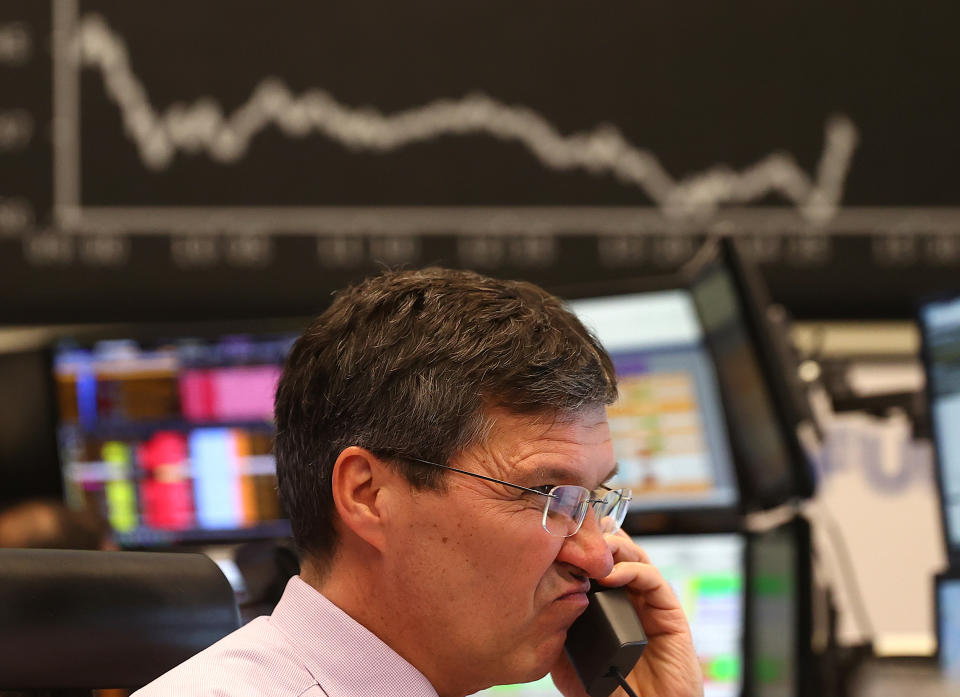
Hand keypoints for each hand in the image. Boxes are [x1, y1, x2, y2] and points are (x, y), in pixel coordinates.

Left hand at [550, 531, 702, 696]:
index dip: (577, 545)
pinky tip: (609, 575)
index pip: (592, 560)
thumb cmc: (605, 690)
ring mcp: (648, 601)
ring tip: (591, 549)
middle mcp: (627, 596)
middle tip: (575, 534)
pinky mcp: (669, 611)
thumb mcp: (566, 658)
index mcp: (604, 601)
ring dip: (612, 546)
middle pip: (613, 551)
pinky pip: (652, 578)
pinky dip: (631, 569)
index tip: (556, 537)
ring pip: (633, 556)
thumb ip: (556, 627)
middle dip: (594, 537)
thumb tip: (535, 599)